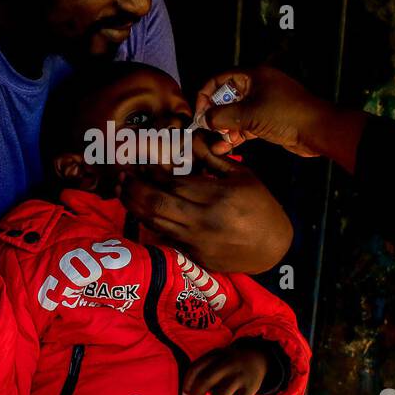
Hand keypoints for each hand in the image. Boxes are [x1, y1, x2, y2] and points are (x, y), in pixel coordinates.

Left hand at [118, 150, 291, 273]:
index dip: (150, 172)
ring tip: (121, 190)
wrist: (273, 247)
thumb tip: (186, 137)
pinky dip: (149, 223)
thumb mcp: (241, 175)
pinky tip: (140, 210)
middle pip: (156, 203)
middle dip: (133, 188)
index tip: (138, 162)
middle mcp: (203, 220)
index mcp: (217, 196)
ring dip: (133, 206)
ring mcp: (197, 242)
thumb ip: (211, 157)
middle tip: (121, 176)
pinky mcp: (194, 257)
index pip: (173, 182)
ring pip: (154, 223)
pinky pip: (165, 237)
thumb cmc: (259, 205)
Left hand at [182, 342, 269, 394]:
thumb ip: (204, 371)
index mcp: (217, 354)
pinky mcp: (250, 389)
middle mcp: (228, 364)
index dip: (187, 383)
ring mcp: (240, 376)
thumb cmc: (228, 364)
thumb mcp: (217, 358)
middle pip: (206, 380)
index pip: (196, 368)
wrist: (257, 359)